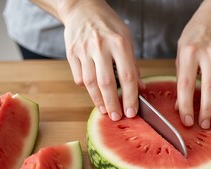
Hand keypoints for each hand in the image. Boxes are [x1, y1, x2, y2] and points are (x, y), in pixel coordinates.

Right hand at [59, 0, 144, 120]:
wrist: (82, 8)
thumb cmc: (108, 25)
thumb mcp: (126, 39)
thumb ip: (132, 64)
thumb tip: (139, 88)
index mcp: (119, 42)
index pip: (127, 76)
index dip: (130, 97)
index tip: (132, 111)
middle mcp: (100, 46)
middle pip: (107, 83)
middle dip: (113, 104)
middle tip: (117, 117)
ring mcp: (83, 50)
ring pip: (90, 83)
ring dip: (98, 100)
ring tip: (105, 110)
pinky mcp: (71, 53)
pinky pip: (79, 77)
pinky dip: (87, 88)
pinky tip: (94, 94)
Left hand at [176, 0, 210, 128]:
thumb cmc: (197, 33)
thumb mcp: (182, 49)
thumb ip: (181, 76)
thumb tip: (180, 105)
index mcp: (190, 52)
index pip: (186, 84)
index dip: (186, 105)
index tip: (187, 120)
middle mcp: (209, 54)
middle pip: (210, 88)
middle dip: (207, 110)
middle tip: (204, 125)